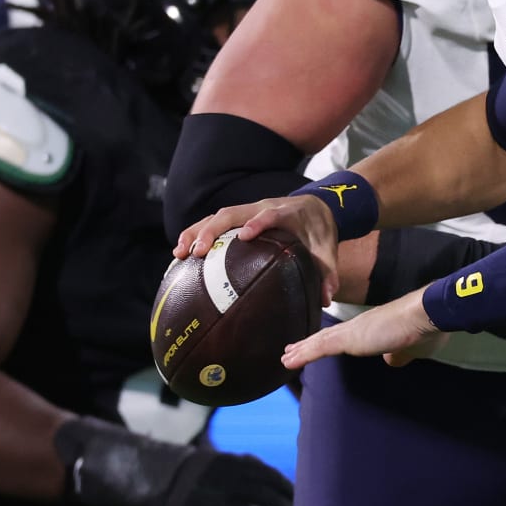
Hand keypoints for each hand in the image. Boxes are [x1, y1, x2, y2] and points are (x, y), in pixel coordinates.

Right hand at [61, 420, 292, 505]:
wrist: (149, 478)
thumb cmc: (190, 473)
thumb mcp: (220, 461)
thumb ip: (247, 467)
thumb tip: (274, 476)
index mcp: (235, 464)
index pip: (273, 480)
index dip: (293, 495)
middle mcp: (228, 482)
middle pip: (270, 501)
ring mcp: (214, 504)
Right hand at [175, 195, 341, 304]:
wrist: (316, 207)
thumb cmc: (319, 231)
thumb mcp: (328, 250)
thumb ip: (327, 272)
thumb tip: (327, 298)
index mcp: (286, 212)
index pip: (270, 214)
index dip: (258, 223)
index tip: (244, 236)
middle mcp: (261, 208)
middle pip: (232, 213)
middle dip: (212, 230)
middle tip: (196, 251)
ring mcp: (247, 211)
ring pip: (217, 216)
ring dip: (196, 232)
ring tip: (178, 253)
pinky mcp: (238, 218)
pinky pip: (213, 223)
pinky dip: (196, 235)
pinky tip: (181, 256)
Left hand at [282, 288, 447, 369]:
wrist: (425, 314)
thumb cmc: (424, 329)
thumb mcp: (410, 349)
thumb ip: (399, 354)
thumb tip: (392, 360)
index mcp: (371, 328)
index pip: (344, 336)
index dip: (328, 341)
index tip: (314, 345)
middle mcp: (358, 326)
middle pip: (327, 336)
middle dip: (309, 344)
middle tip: (290, 350)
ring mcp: (353, 331)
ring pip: (321, 341)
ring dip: (302, 349)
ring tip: (285, 357)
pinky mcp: (350, 338)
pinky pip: (321, 347)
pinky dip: (304, 354)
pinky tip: (289, 361)